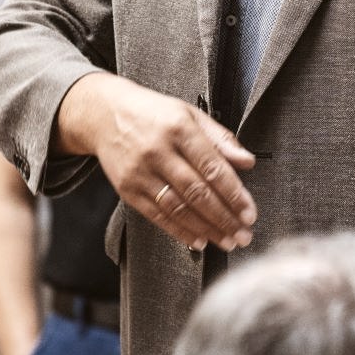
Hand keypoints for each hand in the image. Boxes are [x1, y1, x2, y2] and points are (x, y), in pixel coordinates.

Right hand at [63, 75, 255, 252]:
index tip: (250, 213)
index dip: (234, 194)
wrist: (104, 114)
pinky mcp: (127, 189)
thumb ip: (220, 139)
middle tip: (243, 235)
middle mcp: (158, 151)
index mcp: (179, 128)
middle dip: (224, 218)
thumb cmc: (153, 114)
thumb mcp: (190, 114)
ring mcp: (140, 172)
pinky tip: (198, 240)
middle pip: (197, 192)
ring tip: (226, 241)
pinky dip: (180, 231)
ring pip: (178, 208)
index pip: (212, 167)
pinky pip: (157, 215)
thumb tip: (248, 162)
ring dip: (206, 229)